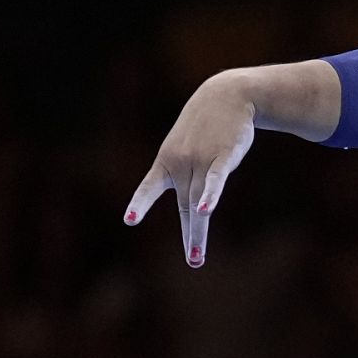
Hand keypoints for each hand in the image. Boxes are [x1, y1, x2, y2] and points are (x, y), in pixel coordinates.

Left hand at [124, 73, 255, 266]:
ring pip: (200, 202)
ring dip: (198, 232)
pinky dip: (211, 194)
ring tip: (197, 258)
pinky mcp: (223, 155)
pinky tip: (206, 210)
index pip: (150, 188)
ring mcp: (201, 160)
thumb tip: (198, 211)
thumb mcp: (191, 149)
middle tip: (195, 262)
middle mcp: (181, 164)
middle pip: (188, 207)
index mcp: (167, 162)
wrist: (226, 95)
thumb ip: (192, 180)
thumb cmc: (206, 126)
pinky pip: (215, 179)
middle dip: (192, 236)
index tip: (131, 220)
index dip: (141, 203)